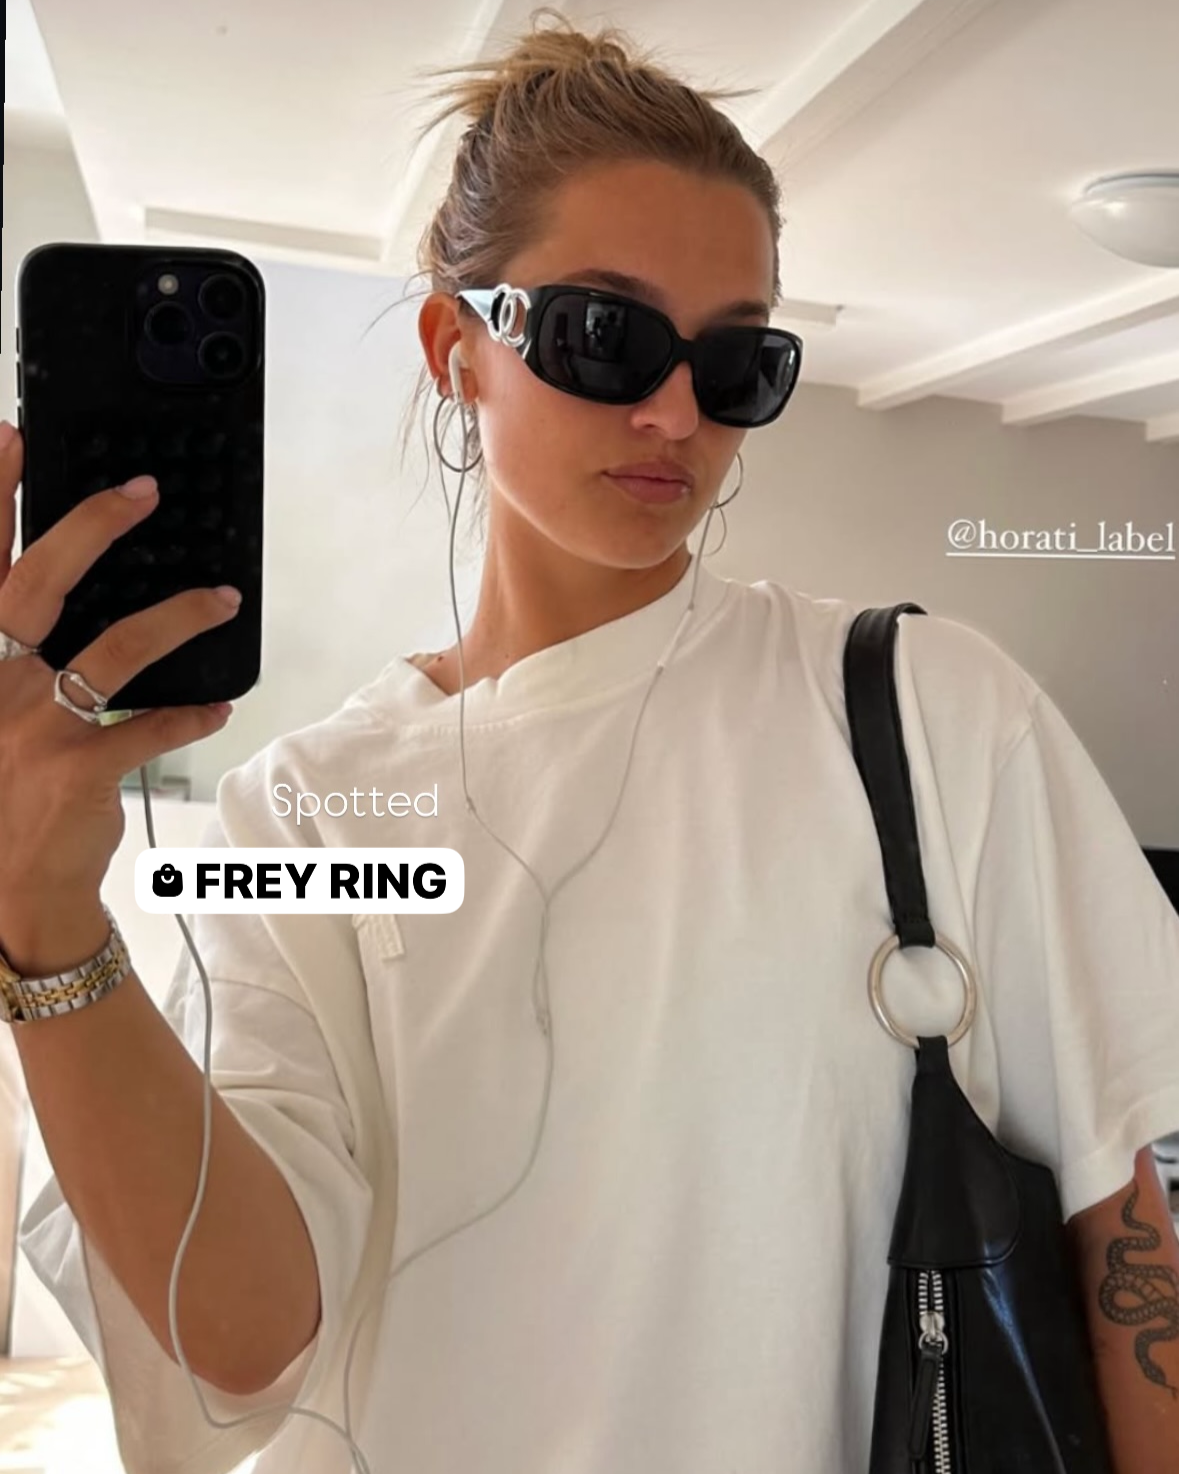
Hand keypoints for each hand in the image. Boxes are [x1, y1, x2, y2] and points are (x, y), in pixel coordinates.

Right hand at [0, 424, 240, 907]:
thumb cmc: (2, 791)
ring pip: (114, 649)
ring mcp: (30, 727)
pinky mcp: (76, 770)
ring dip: (178, 617)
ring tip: (222, 598)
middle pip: (37, 584)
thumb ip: (20, 650)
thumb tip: (68, 599)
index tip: (10, 437)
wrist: (5, 890)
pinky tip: (218, 707)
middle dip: (90, 526)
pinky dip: (191, 713)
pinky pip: (149, 726)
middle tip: (141, 490)